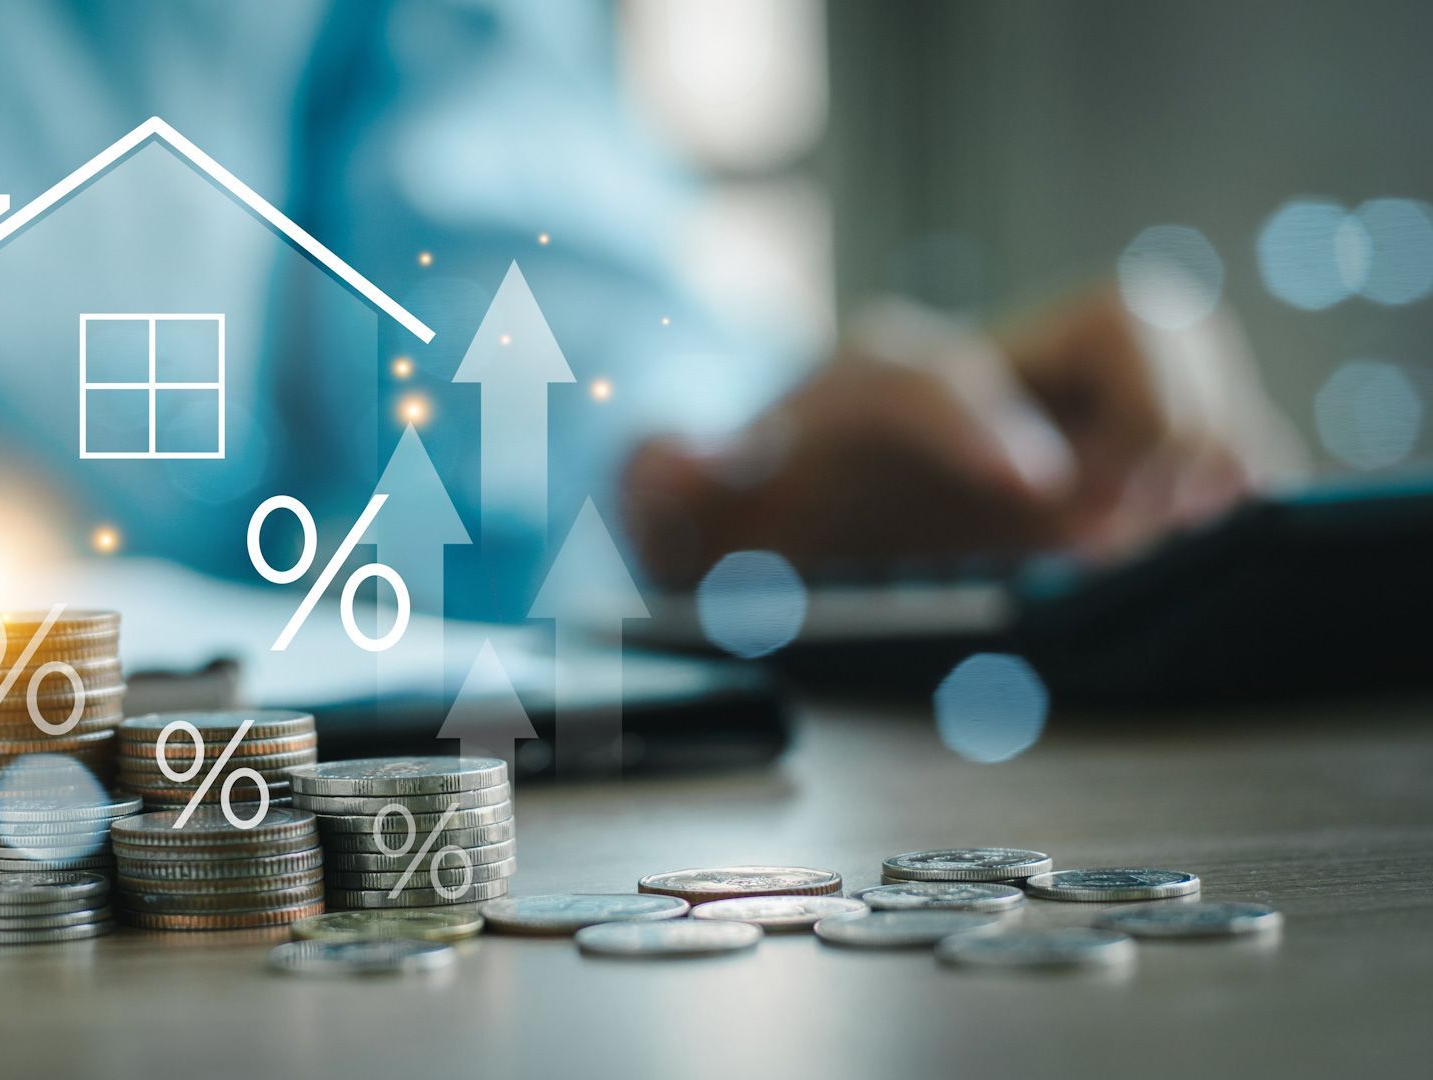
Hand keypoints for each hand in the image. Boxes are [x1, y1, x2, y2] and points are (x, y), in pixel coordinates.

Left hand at [622, 290, 1306, 587]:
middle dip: (1149, 410)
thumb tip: (672, 459)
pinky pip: (1215, 427)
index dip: (977, 420)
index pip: (929, 372)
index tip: (1035, 488)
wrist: (793, 510)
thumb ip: (659, 481)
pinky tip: (1211, 544)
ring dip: (1207, 436)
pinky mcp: (1118, 447)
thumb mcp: (682, 516)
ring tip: (1187, 532)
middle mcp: (985, 368)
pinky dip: (1233, 474)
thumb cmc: (747, 519)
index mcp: (876, 383)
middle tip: (1135, 521)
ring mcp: (1061, 400)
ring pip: (1181, 354)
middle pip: (1117, 320)